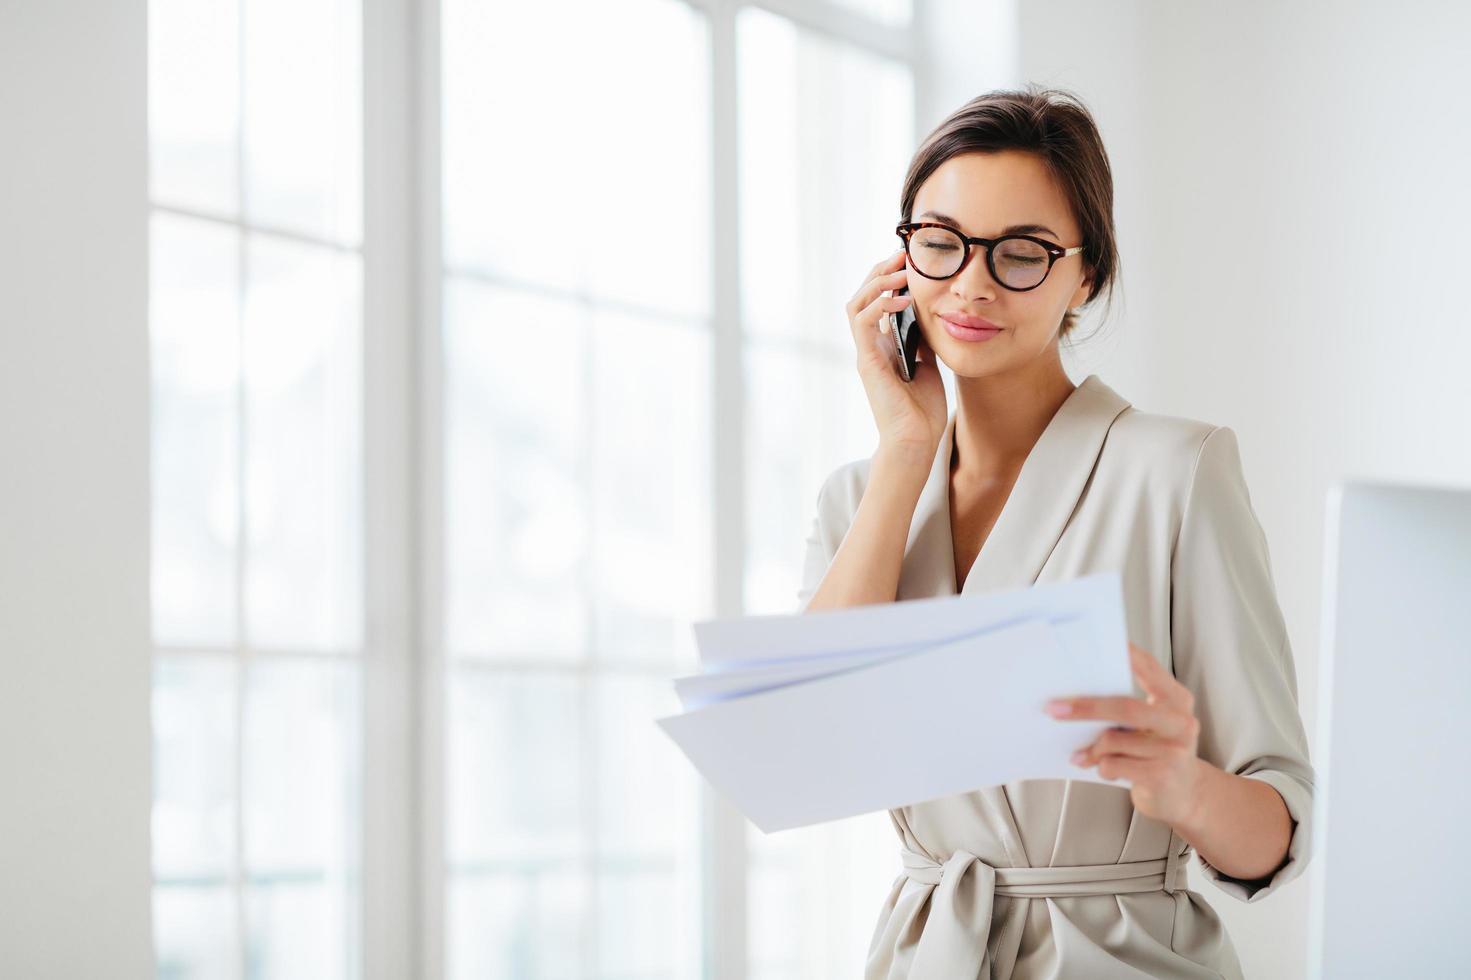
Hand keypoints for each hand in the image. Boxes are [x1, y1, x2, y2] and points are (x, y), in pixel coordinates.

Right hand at [844, 248, 947, 461]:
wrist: (916, 440)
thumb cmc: (923, 409)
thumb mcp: (929, 364)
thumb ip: (924, 340)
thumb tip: (932, 314)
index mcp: (882, 345)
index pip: (876, 301)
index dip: (889, 278)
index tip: (911, 262)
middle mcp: (869, 346)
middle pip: (862, 296)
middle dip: (880, 272)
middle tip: (902, 256)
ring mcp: (865, 353)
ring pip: (856, 304)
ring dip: (876, 282)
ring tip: (900, 271)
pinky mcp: (866, 361)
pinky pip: (863, 321)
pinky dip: (879, 304)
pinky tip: (902, 299)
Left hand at [1044, 642, 1206, 826]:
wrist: (1185, 795)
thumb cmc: (1159, 754)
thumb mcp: (1153, 725)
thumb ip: (1129, 707)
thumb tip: (1079, 694)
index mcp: (1177, 701)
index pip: (1149, 668)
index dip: (1124, 654)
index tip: (1093, 647)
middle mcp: (1180, 723)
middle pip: (1126, 707)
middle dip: (1085, 707)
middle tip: (1055, 708)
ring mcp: (1174, 751)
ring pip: (1113, 740)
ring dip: (1092, 748)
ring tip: (1082, 754)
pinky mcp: (1162, 776)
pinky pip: (1113, 765)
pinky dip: (1101, 767)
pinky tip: (1104, 770)